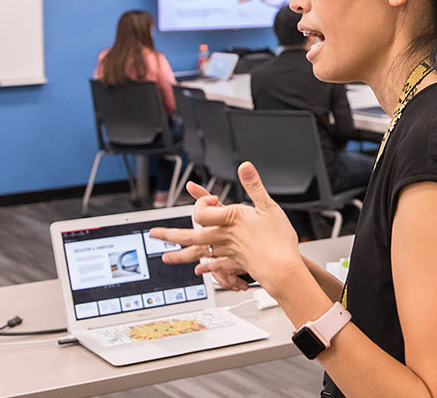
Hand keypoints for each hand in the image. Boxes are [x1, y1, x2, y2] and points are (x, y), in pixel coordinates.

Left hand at [149, 162, 305, 293]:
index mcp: (230, 219)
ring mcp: (227, 251)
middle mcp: (224, 236)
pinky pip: (216, 265)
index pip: (201, 211)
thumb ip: (254, 185)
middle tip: (154, 235)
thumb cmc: (278, 238)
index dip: (201, 202)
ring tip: (166, 258)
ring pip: (198, 252)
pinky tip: (199, 269)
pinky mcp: (235, 263)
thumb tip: (244, 166)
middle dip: (170, 235)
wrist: (282, 267)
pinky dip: (206, 267)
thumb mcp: (268, 205)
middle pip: (191, 235)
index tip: (211, 198)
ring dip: (180, 255)